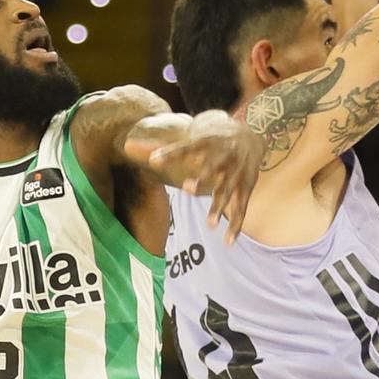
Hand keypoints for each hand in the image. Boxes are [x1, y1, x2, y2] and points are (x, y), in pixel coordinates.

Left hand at [125, 110, 263, 243]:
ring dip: (219, 206)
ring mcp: (236, 174)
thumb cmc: (211, 139)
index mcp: (206, 143)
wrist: (252, 136)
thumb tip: (126, 145)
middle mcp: (223, 157)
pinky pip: (242, 209)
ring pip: (227, 191)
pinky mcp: (246, 188)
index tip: (153, 160)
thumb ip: (158, 147)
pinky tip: (228, 242)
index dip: (170, 154)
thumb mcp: (190, 138)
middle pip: (212, 168)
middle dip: (202, 179)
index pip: (186, 147)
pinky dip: (236, 226)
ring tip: (209, 224)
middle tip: (187, 189)